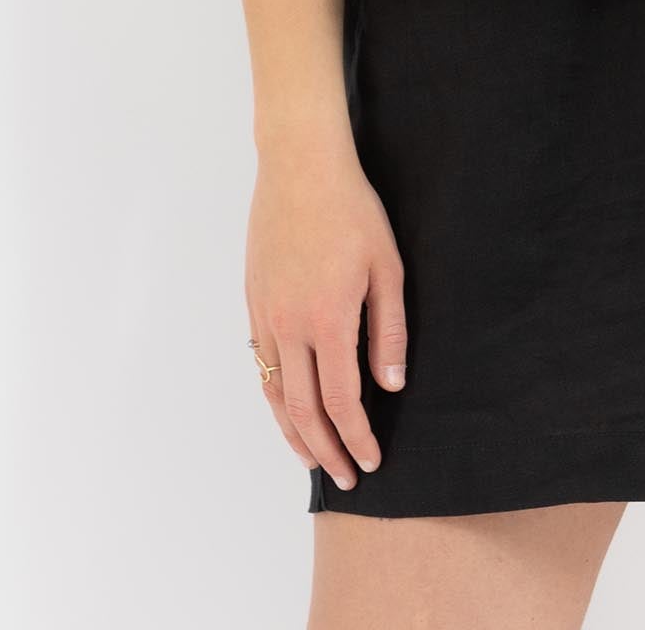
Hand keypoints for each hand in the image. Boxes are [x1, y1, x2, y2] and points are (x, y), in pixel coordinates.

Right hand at [244, 147, 407, 488]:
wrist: (300, 167)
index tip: (370, 460)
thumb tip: (391, 384)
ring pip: (275, 393)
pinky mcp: (253, 301)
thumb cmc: (352, 210)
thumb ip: (389, 329)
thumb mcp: (387, 266)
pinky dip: (274, 398)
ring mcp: (266, 315)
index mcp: (329, 320)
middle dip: (327, 450)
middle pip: (304, 409)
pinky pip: (262, 365)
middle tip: (345, 477)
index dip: (357, 437)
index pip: (342, 400)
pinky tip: (287, 408)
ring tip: (313, 458)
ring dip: (294, 433)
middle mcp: (290, 326)